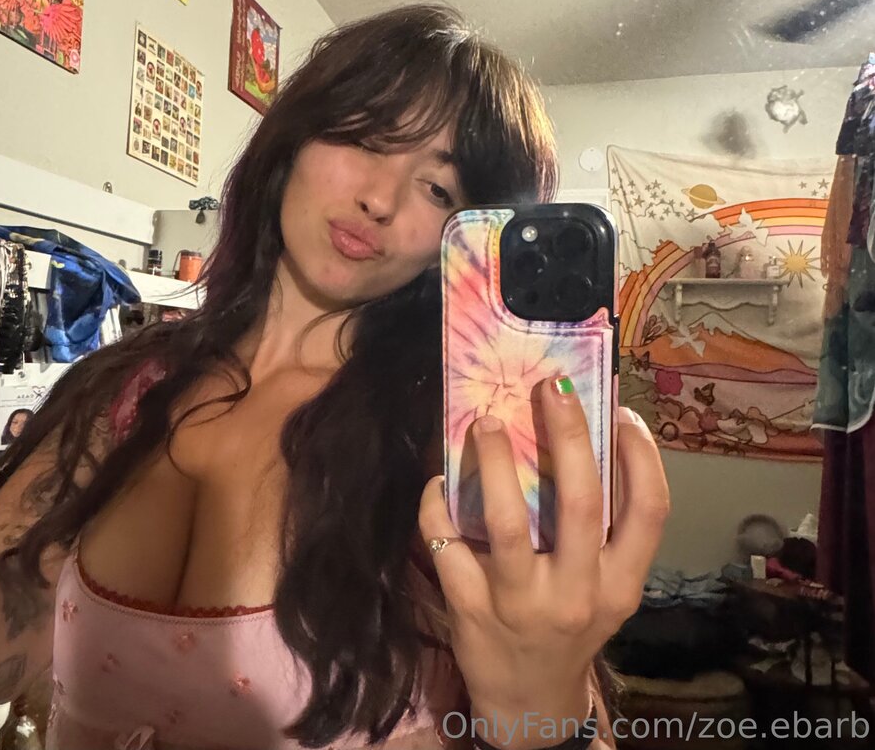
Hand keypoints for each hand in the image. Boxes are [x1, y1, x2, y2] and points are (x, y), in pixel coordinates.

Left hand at [418, 380, 668, 748]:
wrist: (530, 702)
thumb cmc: (571, 624)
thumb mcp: (604, 587)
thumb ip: (602, 528)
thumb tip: (584, 436)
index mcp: (621, 584)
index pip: (650, 512)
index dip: (642, 456)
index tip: (623, 412)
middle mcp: (578, 594)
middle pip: (582, 504)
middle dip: (569, 435)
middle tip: (552, 385)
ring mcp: (521, 603)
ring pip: (509, 521)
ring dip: (497, 462)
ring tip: (488, 421)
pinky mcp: (471, 607)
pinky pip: (448, 542)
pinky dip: (438, 503)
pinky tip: (440, 480)